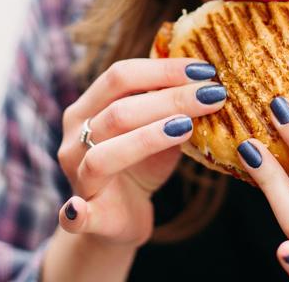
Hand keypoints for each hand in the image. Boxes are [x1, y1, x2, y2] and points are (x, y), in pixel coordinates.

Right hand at [56, 58, 225, 247]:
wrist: (123, 217)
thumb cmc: (142, 163)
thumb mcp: (159, 129)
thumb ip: (173, 108)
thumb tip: (209, 82)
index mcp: (88, 107)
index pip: (121, 76)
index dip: (163, 69)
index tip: (204, 69)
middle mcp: (76, 137)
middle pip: (118, 110)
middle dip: (170, 98)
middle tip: (212, 94)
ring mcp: (77, 177)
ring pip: (104, 155)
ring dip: (148, 138)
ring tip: (187, 127)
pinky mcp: (84, 218)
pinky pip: (76, 215)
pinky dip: (78, 213)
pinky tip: (78, 211)